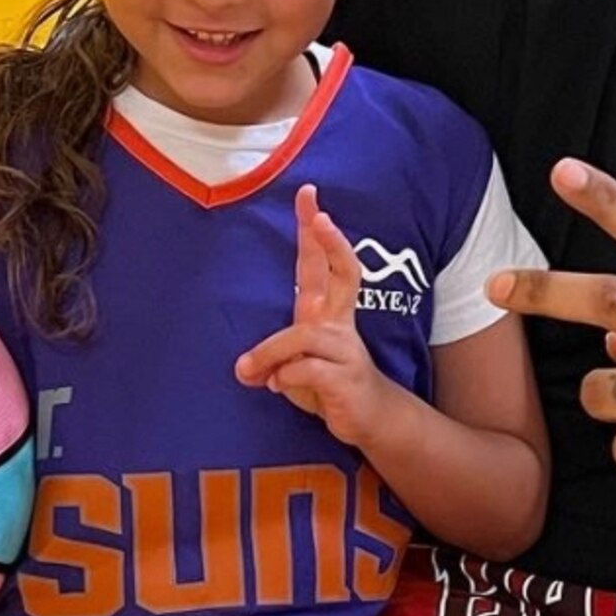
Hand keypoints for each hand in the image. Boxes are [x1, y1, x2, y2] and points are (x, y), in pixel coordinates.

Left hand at [232, 184, 395, 445]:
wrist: (369, 420)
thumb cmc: (329, 384)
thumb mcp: (294, 365)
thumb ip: (272, 359)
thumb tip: (246, 371)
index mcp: (327, 313)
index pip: (321, 264)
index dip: (314, 231)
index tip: (308, 195)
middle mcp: (340, 324)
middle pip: (345, 274)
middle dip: (333, 244)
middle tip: (322, 217)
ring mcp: (346, 349)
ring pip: (302, 336)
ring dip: (270, 353)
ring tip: (248, 372)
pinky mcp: (346, 378)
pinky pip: (306, 369)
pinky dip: (286, 378)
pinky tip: (278, 387)